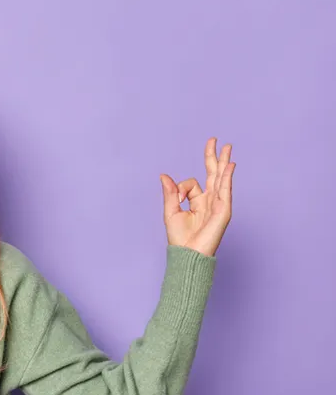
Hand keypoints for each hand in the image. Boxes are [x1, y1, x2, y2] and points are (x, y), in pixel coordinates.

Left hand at [159, 137, 234, 256]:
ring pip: (221, 178)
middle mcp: (210, 200)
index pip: (192, 183)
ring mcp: (218, 204)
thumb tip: (164, 175)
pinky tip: (230, 164)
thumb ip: (170, 193)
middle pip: (213, 174)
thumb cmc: (180, 238)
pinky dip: (227, 177)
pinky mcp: (223, 211)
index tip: (178, 198)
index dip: (181, 188)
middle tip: (215, 140)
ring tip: (227, 146)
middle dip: (213, 157)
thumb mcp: (171, 211)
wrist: (188, 254)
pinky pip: (225, 190)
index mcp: (198, 201)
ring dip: (224, 161)